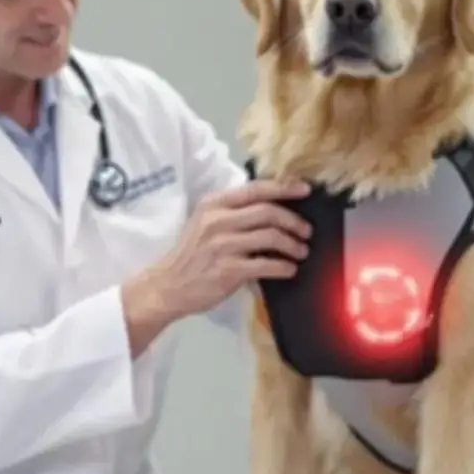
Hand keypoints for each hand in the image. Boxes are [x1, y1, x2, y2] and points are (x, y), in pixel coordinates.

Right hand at [122, 179, 311, 350]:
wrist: (168, 285)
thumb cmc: (191, 254)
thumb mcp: (205, 222)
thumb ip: (232, 212)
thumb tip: (272, 207)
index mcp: (214, 204)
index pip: (255, 189)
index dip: (284, 188)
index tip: (305, 190)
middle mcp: (218, 221)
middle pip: (268, 212)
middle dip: (294, 221)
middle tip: (306, 231)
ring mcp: (223, 246)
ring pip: (271, 237)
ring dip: (293, 245)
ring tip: (301, 251)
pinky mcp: (228, 271)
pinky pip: (266, 265)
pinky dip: (284, 267)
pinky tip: (289, 269)